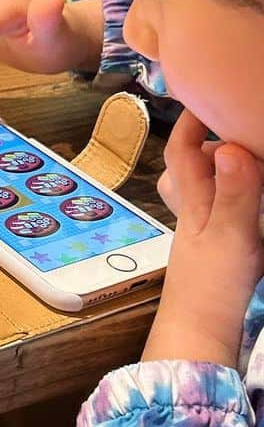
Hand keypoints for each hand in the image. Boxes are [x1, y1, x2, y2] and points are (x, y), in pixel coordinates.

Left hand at [143, 110, 263, 366]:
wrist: (200, 334)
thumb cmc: (213, 286)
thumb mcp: (232, 235)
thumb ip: (234, 192)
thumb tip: (227, 146)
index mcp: (193, 200)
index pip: (183, 151)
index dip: (190, 121)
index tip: (205, 92)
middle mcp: (191, 211)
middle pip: (186, 166)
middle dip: (200, 140)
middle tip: (225, 118)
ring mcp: (199, 232)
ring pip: (199, 189)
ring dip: (214, 167)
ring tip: (238, 152)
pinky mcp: (213, 251)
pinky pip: (215, 210)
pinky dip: (226, 194)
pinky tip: (243, 195)